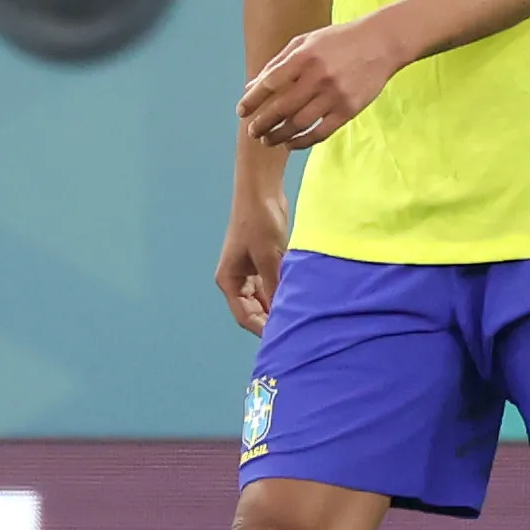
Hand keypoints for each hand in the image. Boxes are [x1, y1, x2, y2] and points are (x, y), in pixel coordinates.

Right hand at [216, 176, 290, 331]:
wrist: (261, 190)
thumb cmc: (259, 221)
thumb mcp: (269, 257)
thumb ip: (275, 286)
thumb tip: (283, 314)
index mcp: (229, 280)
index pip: (245, 316)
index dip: (262, 329)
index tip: (282, 338)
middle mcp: (237, 279)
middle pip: (254, 310)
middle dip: (271, 320)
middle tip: (296, 332)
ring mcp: (250, 271)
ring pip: (265, 299)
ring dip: (279, 307)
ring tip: (300, 318)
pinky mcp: (263, 262)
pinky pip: (272, 285)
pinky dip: (283, 292)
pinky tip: (300, 300)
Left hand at [241, 16, 406, 149]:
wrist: (381, 43)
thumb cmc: (338, 41)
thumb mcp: (305, 42)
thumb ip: (277, 63)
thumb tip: (251, 87)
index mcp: (304, 57)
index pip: (270, 83)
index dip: (252, 100)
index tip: (241, 112)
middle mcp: (318, 76)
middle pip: (282, 108)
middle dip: (262, 123)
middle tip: (251, 132)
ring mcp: (335, 94)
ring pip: (299, 124)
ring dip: (279, 136)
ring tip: (268, 140)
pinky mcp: (349, 109)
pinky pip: (320, 132)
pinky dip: (302, 142)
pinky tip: (290, 144)